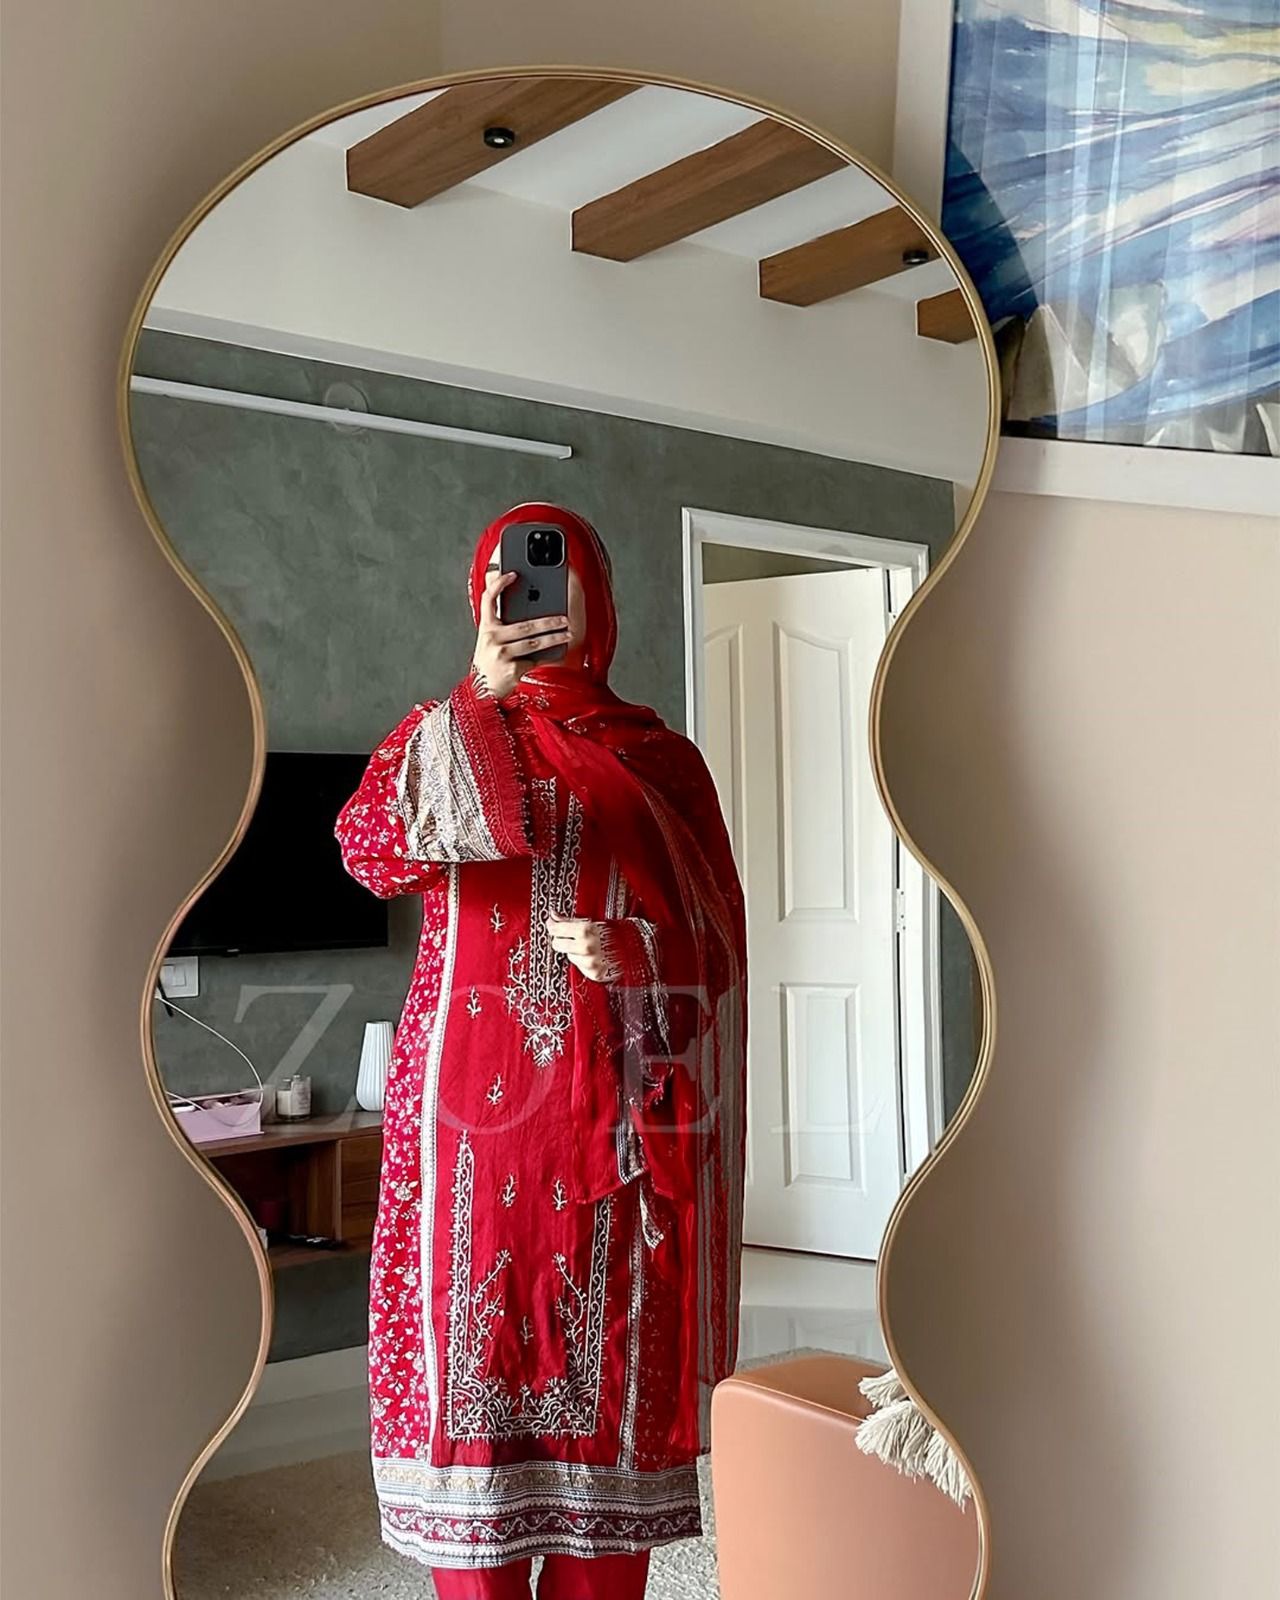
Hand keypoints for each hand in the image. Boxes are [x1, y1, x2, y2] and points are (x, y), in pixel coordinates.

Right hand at [472, 569, 571, 699]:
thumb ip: (502, 625)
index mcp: (485, 627)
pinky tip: (558, 652)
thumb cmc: (489, 662)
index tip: (513, 574)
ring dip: (554, 638)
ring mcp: (501, 654)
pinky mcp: (512, 669)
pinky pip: (535, 659)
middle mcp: (491, 638)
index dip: (499, 584)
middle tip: (564, 618)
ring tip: (568, 633)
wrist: (481, 690)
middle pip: (525, 625)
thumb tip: (531, 611)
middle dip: (549, 621)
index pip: (488, 599)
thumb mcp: (489, 640)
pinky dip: (547, 656)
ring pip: (535, 643)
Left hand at [546, 918, 616, 983]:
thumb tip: (553, 916)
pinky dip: (583, 961)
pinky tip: (594, 956)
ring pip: (569, 956)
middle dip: (562, 939)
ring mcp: (589, 962)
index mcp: (585, 930)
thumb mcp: (593, 921)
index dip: (552, 925)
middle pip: (557, 944)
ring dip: (574, 951)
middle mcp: (586, 947)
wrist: (637, 948)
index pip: (556, 929)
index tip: (553, 923)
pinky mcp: (593, 974)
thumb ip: (570, 920)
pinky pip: (579, 966)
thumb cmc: (616, 932)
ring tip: (589, 946)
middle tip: (571, 935)